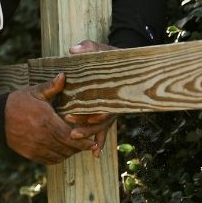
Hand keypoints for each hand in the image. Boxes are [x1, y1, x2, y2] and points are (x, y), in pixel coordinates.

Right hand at [5, 73, 96, 164]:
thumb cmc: (18, 102)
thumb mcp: (35, 91)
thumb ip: (51, 86)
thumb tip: (64, 75)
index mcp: (46, 121)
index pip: (71, 137)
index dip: (84, 142)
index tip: (92, 141)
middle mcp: (42, 137)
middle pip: (68, 148)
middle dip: (79, 148)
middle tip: (87, 144)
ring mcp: (36, 147)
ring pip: (60, 156)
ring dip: (69, 153)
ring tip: (74, 147)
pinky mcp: (30, 154)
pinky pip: (49, 160)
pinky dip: (58, 158)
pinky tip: (61, 151)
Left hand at [63, 40, 117, 157]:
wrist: (129, 62)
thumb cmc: (113, 55)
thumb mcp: (101, 49)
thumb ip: (88, 48)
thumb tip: (73, 51)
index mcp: (111, 90)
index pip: (102, 107)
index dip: (91, 114)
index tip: (77, 118)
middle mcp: (114, 102)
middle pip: (101, 121)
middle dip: (87, 128)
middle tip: (72, 133)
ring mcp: (112, 109)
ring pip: (101, 127)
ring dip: (90, 135)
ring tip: (75, 140)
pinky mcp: (109, 112)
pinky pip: (105, 129)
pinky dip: (101, 142)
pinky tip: (95, 155)